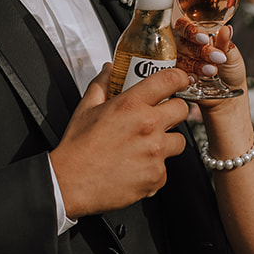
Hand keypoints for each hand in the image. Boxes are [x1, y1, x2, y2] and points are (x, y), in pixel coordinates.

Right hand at [50, 65, 189, 216]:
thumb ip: (101, 85)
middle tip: (160, 118)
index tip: (180, 82)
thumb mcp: (85, 109)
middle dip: (174, 111)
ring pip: (179, 141)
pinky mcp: (157, 176)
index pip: (169, 80)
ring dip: (167, 142)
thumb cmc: (77, 148)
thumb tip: (108, 70)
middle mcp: (148, 126)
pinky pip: (165, 168)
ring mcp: (155, 152)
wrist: (71, 183)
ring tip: (146, 147)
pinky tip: (136, 167)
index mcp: (131, 105)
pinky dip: (154, 169)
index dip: (179, 78)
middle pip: (182, 109)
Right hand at [174, 17, 248, 106]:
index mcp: (198, 36)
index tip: (204, 38)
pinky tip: (197, 79)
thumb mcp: (233, 56)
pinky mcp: (177, 78)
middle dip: (199, 50)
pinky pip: (176, 76)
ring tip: (212, 70)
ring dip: (196, 65)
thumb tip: (227, 29)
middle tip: (216, 57)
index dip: (192, 31)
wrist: (229, 96)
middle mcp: (186, 47)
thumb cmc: (230, 72)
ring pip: (180, 59)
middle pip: (182, 42)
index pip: (186, 26)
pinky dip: (187, 77)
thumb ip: (226, 44)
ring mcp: (181, 62)